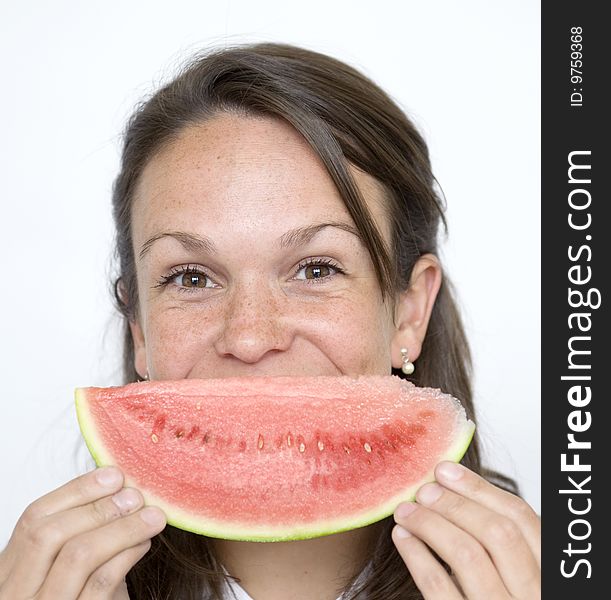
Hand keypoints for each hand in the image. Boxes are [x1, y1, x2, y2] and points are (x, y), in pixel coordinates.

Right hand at [0, 467, 165, 598]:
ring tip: (151, 517)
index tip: (113, 475)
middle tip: (135, 496)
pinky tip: (143, 544)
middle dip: (99, 508)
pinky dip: (128, 554)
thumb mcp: (62, 569)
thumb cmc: (77, 597)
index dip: (76, 491)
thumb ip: (79, 532)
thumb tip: (118, 487)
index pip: (34, 518)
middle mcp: (17, 592)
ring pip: (80, 554)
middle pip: (51, 533)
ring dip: (122, 528)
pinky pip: (103, 581)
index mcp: (10, 571)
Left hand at [392, 462, 539, 598]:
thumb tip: (456, 493)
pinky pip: (440, 589)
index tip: (446, 470)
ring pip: (467, 554)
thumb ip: (507, 548)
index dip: (480, 488)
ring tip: (405, 510)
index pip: (522, 518)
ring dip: (430, 524)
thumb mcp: (522, 579)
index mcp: (552, 577)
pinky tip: (402, 538)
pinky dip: (417, 557)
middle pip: (496, 532)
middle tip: (423, 489)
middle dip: (454, 503)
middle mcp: (535, 597)